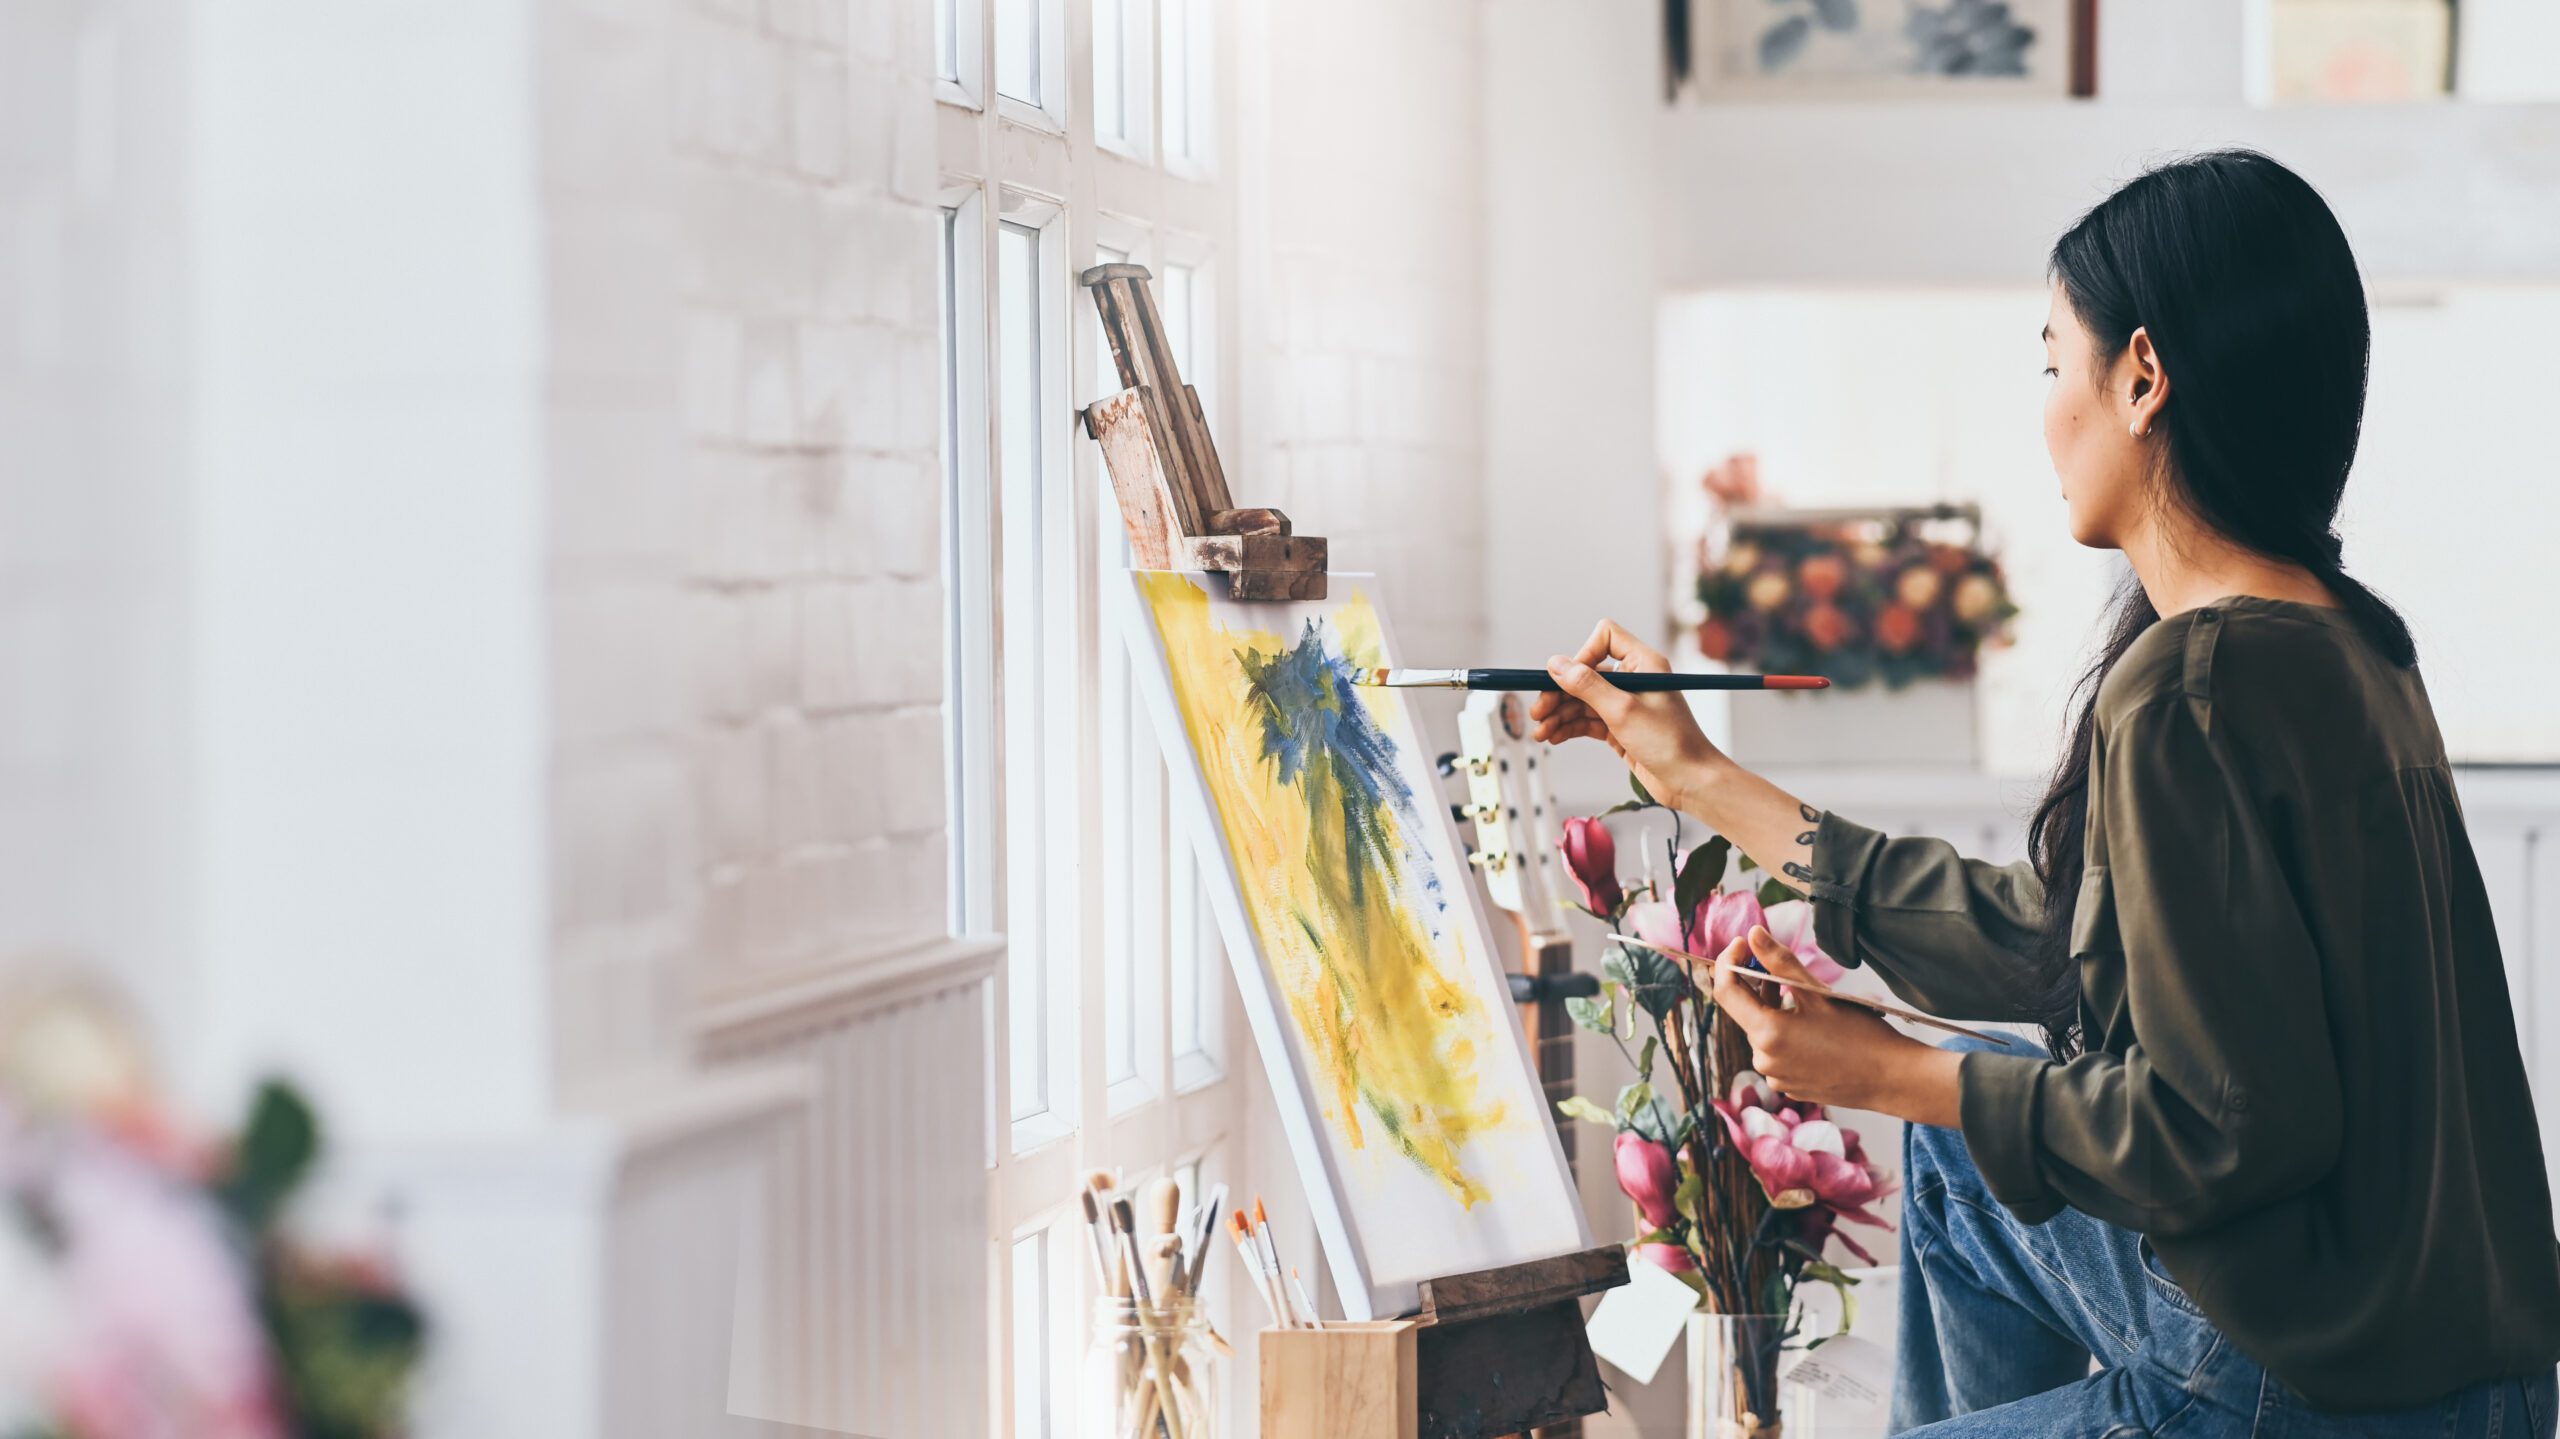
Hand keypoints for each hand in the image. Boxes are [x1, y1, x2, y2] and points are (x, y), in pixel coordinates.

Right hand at [1529, 618, 1728, 811]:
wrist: (1691, 782)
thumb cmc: (1671, 744)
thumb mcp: (1622, 711)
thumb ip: (1587, 686)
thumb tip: (1556, 664)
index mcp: (1643, 664)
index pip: (1605, 638)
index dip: (1583, 654)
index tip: (1568, 679)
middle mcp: (1634, 680)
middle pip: (1585, 675)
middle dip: (1560, 693)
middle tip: (1538, 712)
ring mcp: (1626, 705)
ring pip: (1582, 701)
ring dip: (1560, 715)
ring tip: (1541, 733)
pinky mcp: (1620, 729)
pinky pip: (1587, 722)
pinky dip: (1569, 728)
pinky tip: (1554, 737)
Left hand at [1712, 926, 1938, 1115]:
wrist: (1892, 1079)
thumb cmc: (1861, 1035)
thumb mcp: (1819, 993)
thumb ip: (1780, 963)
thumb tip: (1753, 934)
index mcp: (1767, 1035)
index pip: (1726, 991)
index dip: (1730, 962)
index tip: (1744, 943)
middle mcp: (1764, 1060)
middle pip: (1746, 1011)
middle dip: (1757, 985)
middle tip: (1780, 965)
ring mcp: (1776, 1076)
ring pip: (1763, 1031)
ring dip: (1775, 1009)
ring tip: (1805, 997)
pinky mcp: (1789, 1085)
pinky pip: (1777, 1051)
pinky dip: (1786, 1033)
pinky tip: (1813, 1027)